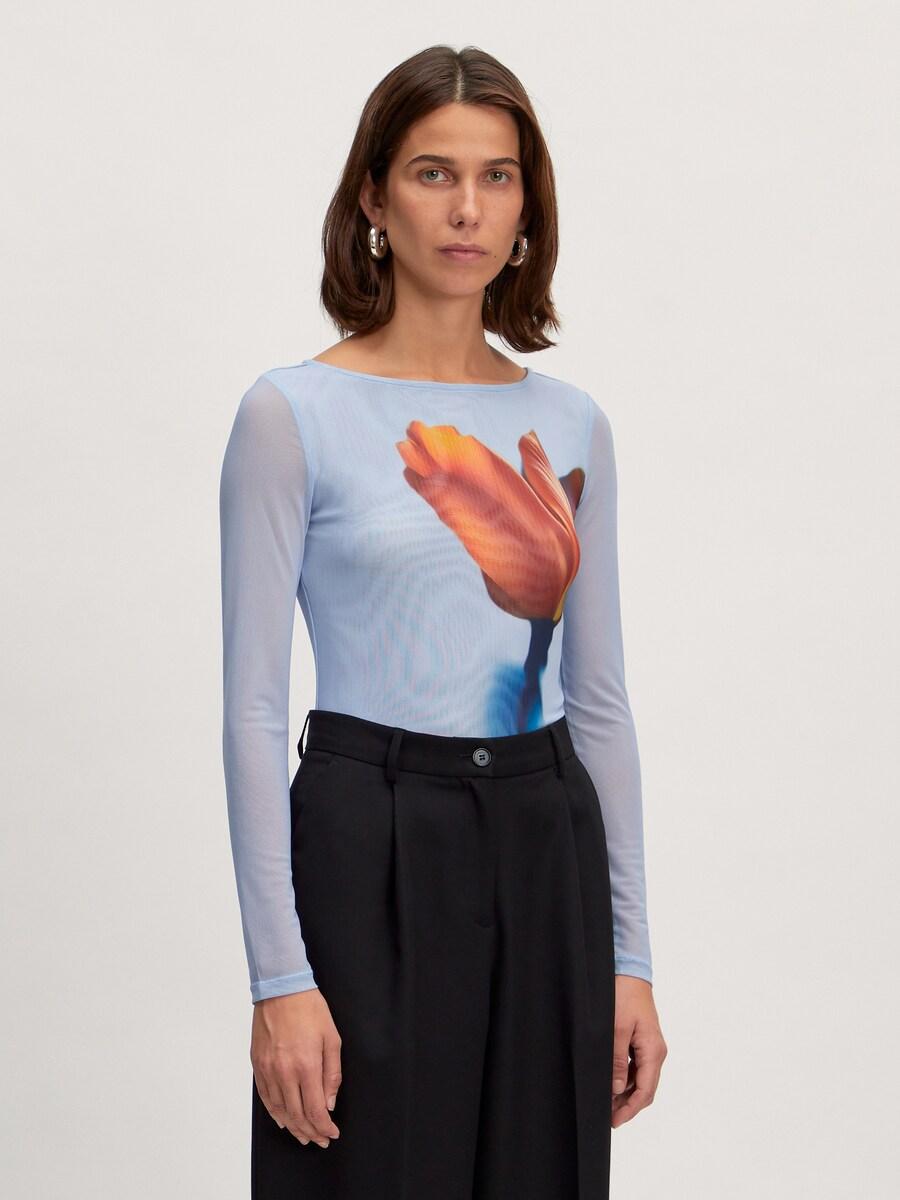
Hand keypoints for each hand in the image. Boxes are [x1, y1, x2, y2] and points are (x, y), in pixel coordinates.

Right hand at [251, 987, 341, 1146]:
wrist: (281, 989)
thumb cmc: (309, 1009)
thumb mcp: (332, 1038)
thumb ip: (332, 1074)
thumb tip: (329, 1103)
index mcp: (306, 1065)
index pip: (315, 1110)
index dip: (324, 1128)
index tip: (331, 1133)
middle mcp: (285, 1072)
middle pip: (297, 1115)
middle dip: (311, 1132)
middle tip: (320, 1139)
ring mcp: (268, 1069)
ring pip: (280, 1110)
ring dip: (293, 1127)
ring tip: (303, 1135)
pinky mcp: (257, 1065)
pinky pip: (265, 1097)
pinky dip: (274, 1113)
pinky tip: (283, 1120)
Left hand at [611, 975, 666, 1126]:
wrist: (630, 972)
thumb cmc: (624, 996)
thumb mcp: (617, 1029)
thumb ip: (617, 1061)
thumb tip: (615, 1089)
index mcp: (653, 1051)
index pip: (645, 1091)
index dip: (630, 1109)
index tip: (614, 1120)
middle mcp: (656, 1052)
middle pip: (645, 1088)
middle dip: (627, 1104)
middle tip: (608, 1116)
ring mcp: (650, 1046)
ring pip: (640, 1079)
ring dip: (625, 1092)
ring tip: (606, 1102)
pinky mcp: (643, 1041)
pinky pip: (636, 1067)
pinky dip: (625, 1078)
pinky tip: (611, 1081)